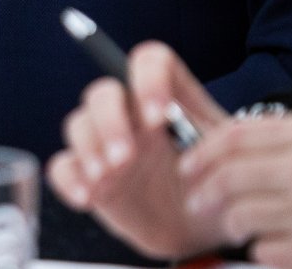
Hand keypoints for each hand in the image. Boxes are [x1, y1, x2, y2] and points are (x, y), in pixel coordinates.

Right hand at [45, 41, 231, 258]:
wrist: (202, 229)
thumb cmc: (218, 184)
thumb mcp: (229, 158)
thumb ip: (220, 142)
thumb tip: (194, 138)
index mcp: (165, 99)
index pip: (149, 61)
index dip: (148, 79)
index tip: (159, 117)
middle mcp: (130, 115)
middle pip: (103, 92)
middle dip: (109, 121)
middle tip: (125, 156)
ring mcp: (105, 145)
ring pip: (78, 123)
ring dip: (89, 148)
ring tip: (108, 176)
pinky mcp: (89, 176)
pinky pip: (62, 167)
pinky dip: (69, 179)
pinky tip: (86, 197)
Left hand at [179, 112, 291, 268]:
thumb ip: (282, 138)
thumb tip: (217, 141)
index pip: (235, 135)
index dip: (201, 151)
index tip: (186, 166)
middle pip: (229, 176)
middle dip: (203, 191)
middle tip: (196, 203)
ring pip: (239, 216)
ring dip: (232, 224)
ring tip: (242, 227)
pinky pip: (263, 251)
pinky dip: (264, 251)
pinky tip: (283, 247)